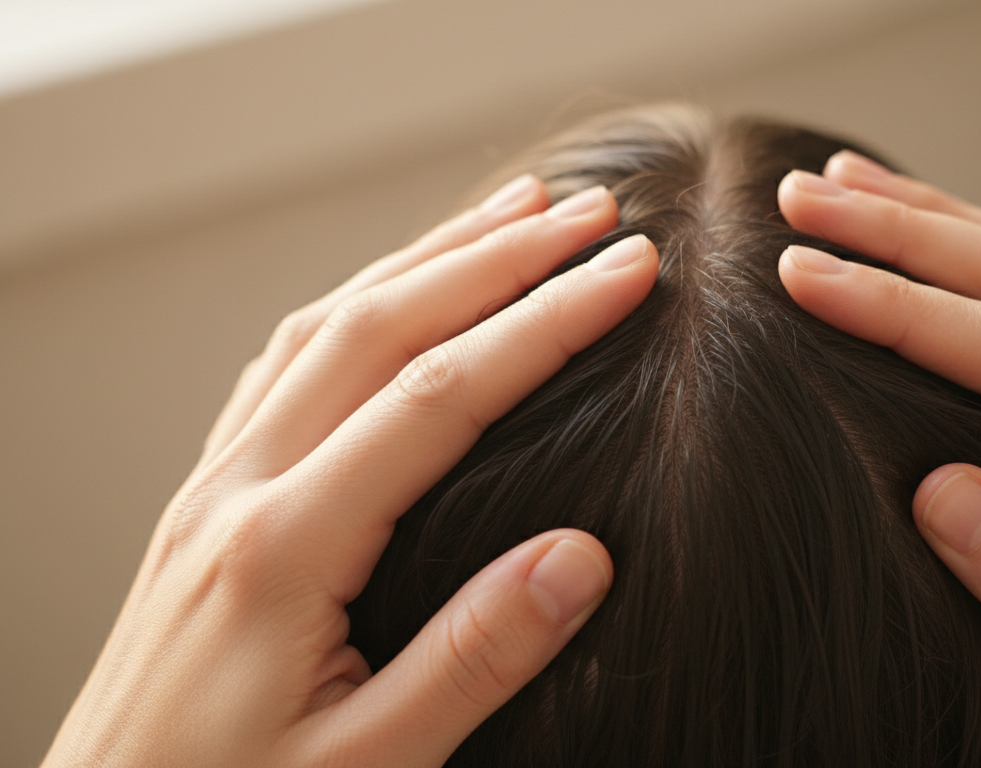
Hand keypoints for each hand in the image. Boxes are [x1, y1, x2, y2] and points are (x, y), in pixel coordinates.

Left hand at [42, 176, 658, 767]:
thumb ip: (474, 660)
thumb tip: (584, 556)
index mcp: (283, 549)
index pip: (439, 395)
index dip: (543, 323)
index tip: (625, 272)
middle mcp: (239, 491)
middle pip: (380, 326)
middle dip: (496, 257)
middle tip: (589, 211)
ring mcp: (213, 489)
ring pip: (325, 328)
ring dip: (425, 259)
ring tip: (510, 216)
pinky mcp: (206, 505)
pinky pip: (283, 367)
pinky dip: (356, 305)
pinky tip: (392, 296)